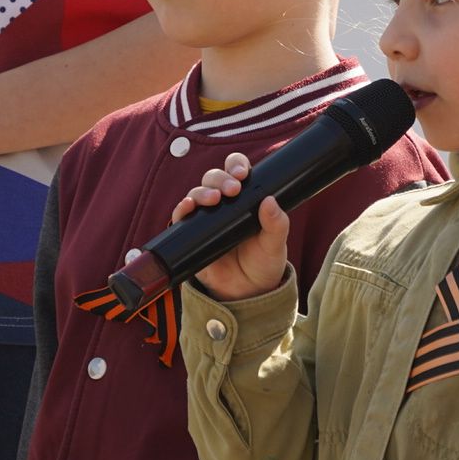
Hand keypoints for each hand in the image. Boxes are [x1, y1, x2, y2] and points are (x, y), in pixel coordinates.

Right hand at [174, 153, 289, 301]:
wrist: (247, 294)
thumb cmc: (263, 264)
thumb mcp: (275, 244)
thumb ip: (277, 224)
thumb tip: (270, 201)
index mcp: (245, 199)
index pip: (237, 171)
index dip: (236, 165)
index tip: (243, 173)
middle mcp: (223, 204)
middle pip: (213, 178)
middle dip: (220, 178)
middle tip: (233, 190)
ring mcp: (206, 218)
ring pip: (197, 193)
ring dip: (202, 191)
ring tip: (213, 199)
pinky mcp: (191, 235)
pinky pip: (181, 217)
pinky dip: (181, 208)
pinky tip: (187, 207)